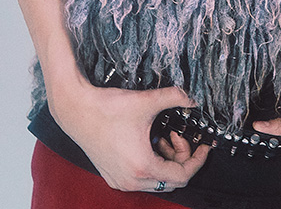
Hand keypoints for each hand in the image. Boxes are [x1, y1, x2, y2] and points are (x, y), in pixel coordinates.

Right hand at [49, 77, 209, 193]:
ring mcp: (120, 181)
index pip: (182, 175)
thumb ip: (175, 98)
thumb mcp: (146, 101)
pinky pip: (141, 179)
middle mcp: (132, 180)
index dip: (197, 160)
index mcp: (143, 167)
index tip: (203, 145)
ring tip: (162, 136)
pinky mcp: (112, 176)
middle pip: (171, 180)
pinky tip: (148, 142)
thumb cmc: (107, 108)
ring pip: (156, 181)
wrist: (77, 110)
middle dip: (181, 157)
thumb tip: (193, 98)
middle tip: (176, 134)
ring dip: (165, 161)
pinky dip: (151, 164)